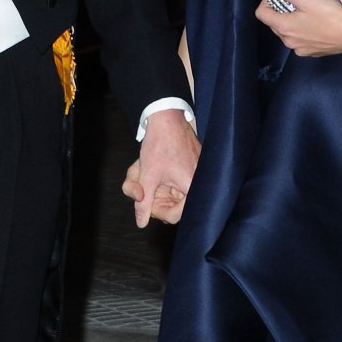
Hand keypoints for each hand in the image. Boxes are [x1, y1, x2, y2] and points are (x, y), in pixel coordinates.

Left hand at [122, 108, 199, 227]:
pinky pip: (182, 184)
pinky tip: (158, 172)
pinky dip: (168, 182)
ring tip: (147, 177)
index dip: (158, 213)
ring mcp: (199, 175)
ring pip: (178, 195)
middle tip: (144, 190)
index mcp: (192, 186)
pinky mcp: (196, 168)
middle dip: (158, 200)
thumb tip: (141, 223)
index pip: (177, 215)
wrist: (167, 118)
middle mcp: (200, 183)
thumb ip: (142, 202)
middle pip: (178, 206)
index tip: (146, 204)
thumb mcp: (147, 175)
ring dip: (161, 191)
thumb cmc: (159, 144)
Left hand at [255, 0, 341, 56]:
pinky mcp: (312, 53)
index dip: (267, 1)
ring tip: (308, 12)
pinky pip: (301, 41)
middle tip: (297, 0)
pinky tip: (317, 24)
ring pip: (288, 33)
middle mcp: (288, 42)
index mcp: (283, 28)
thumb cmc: (331, 14)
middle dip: (281, 11)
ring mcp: (300, 49)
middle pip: (274, 23)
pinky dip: (304, 32)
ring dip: (293, 22)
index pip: (261, 14)